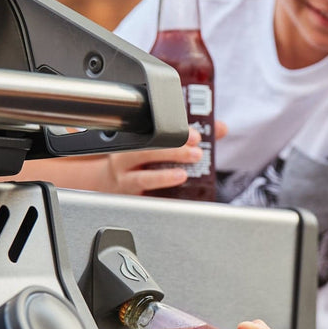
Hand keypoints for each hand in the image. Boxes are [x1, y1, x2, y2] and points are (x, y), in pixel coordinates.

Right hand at [101, 120, 227, 195]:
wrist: (107, 182)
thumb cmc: (139, 160)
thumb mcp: (159, 144)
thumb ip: (191, 136)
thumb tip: (220, 127)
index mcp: (136, 139)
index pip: (154, 130)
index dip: (175, 132)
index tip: (194, 135)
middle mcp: (127, 158)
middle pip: (146, 152)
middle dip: (173, 152)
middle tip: (196, 153)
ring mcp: (126, 180)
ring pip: (142, 178)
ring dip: (164, 177)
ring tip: (182, 175)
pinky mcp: (130, 199)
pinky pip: (142, 200)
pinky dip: (158, 200)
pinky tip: (171, 200)